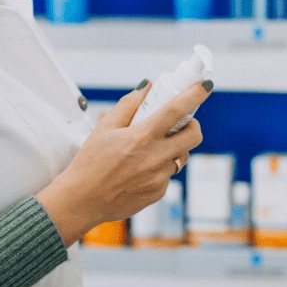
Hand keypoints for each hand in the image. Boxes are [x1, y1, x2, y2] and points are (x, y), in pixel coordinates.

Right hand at [35, 78, 211, 245]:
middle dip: (192, 124)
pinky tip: (139, 169)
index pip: (177, 110)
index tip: (204, 85)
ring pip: (181, 156)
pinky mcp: (158, 193)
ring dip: (175, 147)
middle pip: (194, 135)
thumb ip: (128, 104)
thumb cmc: (90, 162)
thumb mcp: (104, 128)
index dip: (195, 95)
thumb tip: (147, 87)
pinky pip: (168, 174)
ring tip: (151, 148)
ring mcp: (159, 178)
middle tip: (180, 122)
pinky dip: (160, 167)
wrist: (82, 201)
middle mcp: (155, 158)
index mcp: (142, 137)